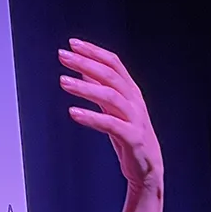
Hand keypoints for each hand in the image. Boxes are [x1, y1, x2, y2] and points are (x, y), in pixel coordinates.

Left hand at [58, 39, 164, 190]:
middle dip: (86, 63)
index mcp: (131, 90)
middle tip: (62, 56)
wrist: (147, 167)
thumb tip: (83, 69)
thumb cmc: (128, 135)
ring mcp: (135, 118)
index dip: (94, 51)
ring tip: (63, 82)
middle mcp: (134, 100)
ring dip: (85, 87)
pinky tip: (73, 113)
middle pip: (110, 75)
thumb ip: (101, 88)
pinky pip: (110, 124)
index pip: (113, 63)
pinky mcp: (132, 137)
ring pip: (110, 96)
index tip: (72, 44)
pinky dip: (91, 117)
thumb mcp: (113, 108)